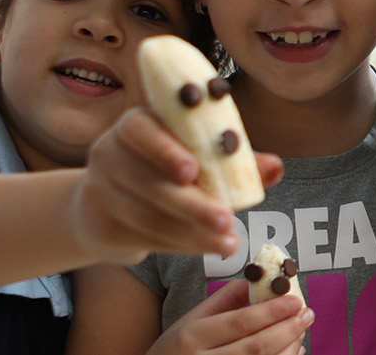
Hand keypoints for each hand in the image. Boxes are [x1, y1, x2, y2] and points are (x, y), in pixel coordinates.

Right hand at [69, 108, 284, 264]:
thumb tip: (276, 166)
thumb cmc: (164, 173)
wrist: (106, 209)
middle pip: (149, 181)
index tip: (193, 170)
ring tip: (230, 244)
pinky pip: (145, 239)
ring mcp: (99, 193)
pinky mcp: (100, 229)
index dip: (164, 149)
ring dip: (192, 233)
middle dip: (192, 204)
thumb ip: (234, 162)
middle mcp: (108, 154)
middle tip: (229, 221)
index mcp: (134, 126)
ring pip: (149, 216)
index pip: (139, 129)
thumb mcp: (196, 159)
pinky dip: (180, 246)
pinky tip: (207, 249)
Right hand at [148, 280, 312, 354]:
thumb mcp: (190, 321)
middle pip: (256, 347)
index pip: (239, 322)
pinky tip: (293, 350)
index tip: (295, 299)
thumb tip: (258, 280)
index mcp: (192, 337)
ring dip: (289, 348)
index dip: (272, 311)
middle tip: (307, 314)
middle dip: (288, 329)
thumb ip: (223, 300)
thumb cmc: (176, 350)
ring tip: (301, 331)